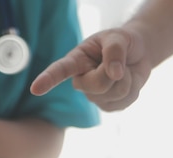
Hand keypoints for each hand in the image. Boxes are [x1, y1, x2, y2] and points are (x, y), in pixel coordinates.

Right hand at [30, 28, 151, 111]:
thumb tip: (114, 74)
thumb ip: (114, 51)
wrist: (137, 55)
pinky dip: (133, 88)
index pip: (60, 71)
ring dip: (127, 79)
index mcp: (76, 61)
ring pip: (115, 93)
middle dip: (114, 73)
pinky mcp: (109, 106)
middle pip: (98, 85)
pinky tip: (126, 81)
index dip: (48, 79)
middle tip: (118, 63)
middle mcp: (81, 81)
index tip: (35, 89)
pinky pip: (126, 101)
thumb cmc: (121, 42)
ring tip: (122, 70)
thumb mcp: (118, 37)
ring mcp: (95, 97)